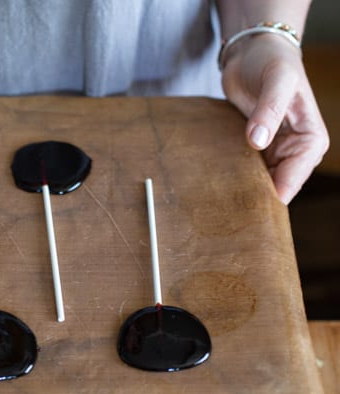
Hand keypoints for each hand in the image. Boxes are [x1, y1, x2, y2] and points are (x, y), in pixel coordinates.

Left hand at [221, 34, 328, 203]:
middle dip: (253, 200)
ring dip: (239, 191)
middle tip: (223, 213)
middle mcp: (296, 151)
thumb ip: (268, 110)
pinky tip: (212, 186)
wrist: (253, 50)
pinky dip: (231, 177)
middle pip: (275, 187)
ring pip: (258, 183)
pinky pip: (244, 171)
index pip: (292, 180)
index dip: (270, 197)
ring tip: (215, 203)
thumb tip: (258, 142)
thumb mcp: (276, 80)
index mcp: (311, 141)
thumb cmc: (272, 60)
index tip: (245, 211)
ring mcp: (274, 151)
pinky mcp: (254, 148)